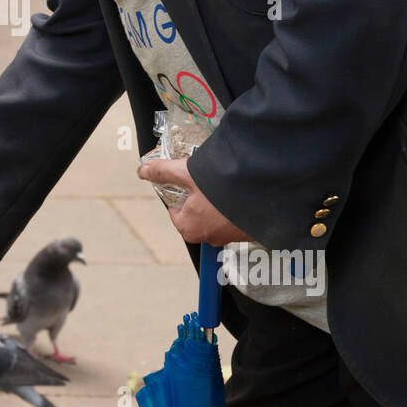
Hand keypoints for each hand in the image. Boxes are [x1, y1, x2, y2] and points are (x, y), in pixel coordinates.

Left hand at [137, 156, 251, 245]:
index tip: (190, 181)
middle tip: (208, 182)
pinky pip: (236, 219)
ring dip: (219, 203)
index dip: (181, 192)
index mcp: (188, 228)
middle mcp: (207, 237)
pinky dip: (236, 208)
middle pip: (195, 214)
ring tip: (226, 186)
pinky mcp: (247, 233)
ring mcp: (229, 237)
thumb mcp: (186, 174)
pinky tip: (240, 193)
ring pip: (216, 217)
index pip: (175, 210)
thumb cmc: (220, 187)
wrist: (263, 193)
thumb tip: (143, 169)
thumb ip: (163, 171)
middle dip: (200, 198)